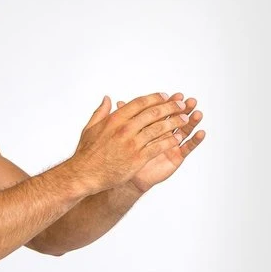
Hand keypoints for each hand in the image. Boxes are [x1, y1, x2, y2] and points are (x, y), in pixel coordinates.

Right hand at [72, 92, 198, 192]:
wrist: (84, 175)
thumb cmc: (86, 153)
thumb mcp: (91, 128)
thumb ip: (101, 112)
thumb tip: (108, 99)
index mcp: (115, 119)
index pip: (140, 103)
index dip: (156, 98)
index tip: (167, 96)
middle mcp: (125, 129)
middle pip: (154, 113)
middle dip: (171, 107)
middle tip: (182, 105)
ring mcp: (132, 144)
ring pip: (159, 128)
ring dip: (175, 122)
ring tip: (186, 119)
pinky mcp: (137, 158)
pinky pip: (158, 146)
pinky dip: (170, 141)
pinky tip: (178, 138)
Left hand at [115, 93, 204, 193]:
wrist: (127, 176)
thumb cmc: (125, 156)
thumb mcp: (124, 135)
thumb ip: (125, 119)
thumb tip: (119, 103)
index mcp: (153, 126)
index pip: (164, 111)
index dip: (170, 103)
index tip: (177, 95)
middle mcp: (164, 133)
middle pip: (177, 118)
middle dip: (184, 109)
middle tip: (191, 101)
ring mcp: (172, 144)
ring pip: (184, 131)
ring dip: (192, 122)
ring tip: (197, 114)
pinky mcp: (176, 157)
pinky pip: (187, 148)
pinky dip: (195, 140)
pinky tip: (201, 132)